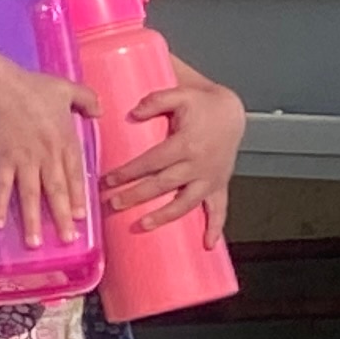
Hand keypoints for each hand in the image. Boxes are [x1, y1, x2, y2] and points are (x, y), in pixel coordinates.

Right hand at [0, 60, 97, 241]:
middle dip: (61, 216)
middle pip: (56, 191)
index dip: (77, 197)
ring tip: (36, 242)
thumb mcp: (67, 88)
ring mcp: (24, 160)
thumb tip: (100, 112)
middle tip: (67, 239)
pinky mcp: (3, 160)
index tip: (80, 217)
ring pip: (31, 195)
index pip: (75, 174)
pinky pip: (2, 187)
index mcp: (64, 141)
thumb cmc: (31, 87)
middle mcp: (47, 156)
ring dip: (33, 220)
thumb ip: (88, 99)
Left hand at [98, 70, 245, 235]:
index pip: (152, 162)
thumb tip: (133, 112)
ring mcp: (210, 178)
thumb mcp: (180, 94)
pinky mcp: (219, 185)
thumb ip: (155, 100)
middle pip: (163, 185)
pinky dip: (215, 227)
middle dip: (136, 196)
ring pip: (186, 202)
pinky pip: (219, 209)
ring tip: (142, 225)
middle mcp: (199, 165)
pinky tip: (207, 244)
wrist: (231, 112)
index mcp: (186, 144)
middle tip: (113, 204)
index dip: (129, 172)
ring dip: (164, 216)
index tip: (108, 180)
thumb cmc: (201, 104)